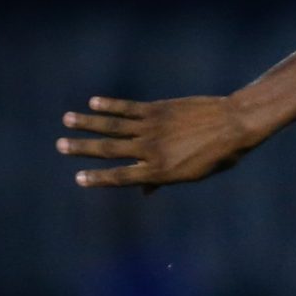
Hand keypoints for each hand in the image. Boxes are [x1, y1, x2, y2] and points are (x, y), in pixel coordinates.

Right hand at [59, 95, 267, 189]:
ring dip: (88, 123)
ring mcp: (153, 128)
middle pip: (110, 150)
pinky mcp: (157, 109)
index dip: (99, 178)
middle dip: (83, 149)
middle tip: (60, 146)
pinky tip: (93, 103)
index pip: (122, 177)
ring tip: (67, 120)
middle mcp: (152, 151)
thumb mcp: (193, 174)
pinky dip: (109, 105)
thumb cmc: (217, 155)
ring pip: (113, 126)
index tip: (79, 178)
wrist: (235, 126)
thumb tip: (143, 192)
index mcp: (161, 172)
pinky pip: (128, 107)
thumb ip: (163, 180)